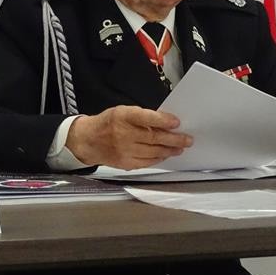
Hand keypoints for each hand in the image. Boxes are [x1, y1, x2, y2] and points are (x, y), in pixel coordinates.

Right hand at [66, 105, 192, 169]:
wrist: (88, 140)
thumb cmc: (108, 123)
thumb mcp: (122, 112)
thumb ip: (141, 117)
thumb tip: (165, 122)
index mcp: (122, 116)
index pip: (146, 118)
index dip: (163, 121)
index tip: (176, 122)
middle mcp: (123, 134)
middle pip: (153, 138)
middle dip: (173, 139)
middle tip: (187, 139)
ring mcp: (124, 151)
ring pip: (153, 152)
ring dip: (169, 150)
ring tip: (180, 147)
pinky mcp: (125, 163)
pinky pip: (147, 162)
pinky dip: (159, 158)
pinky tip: (166, 154)